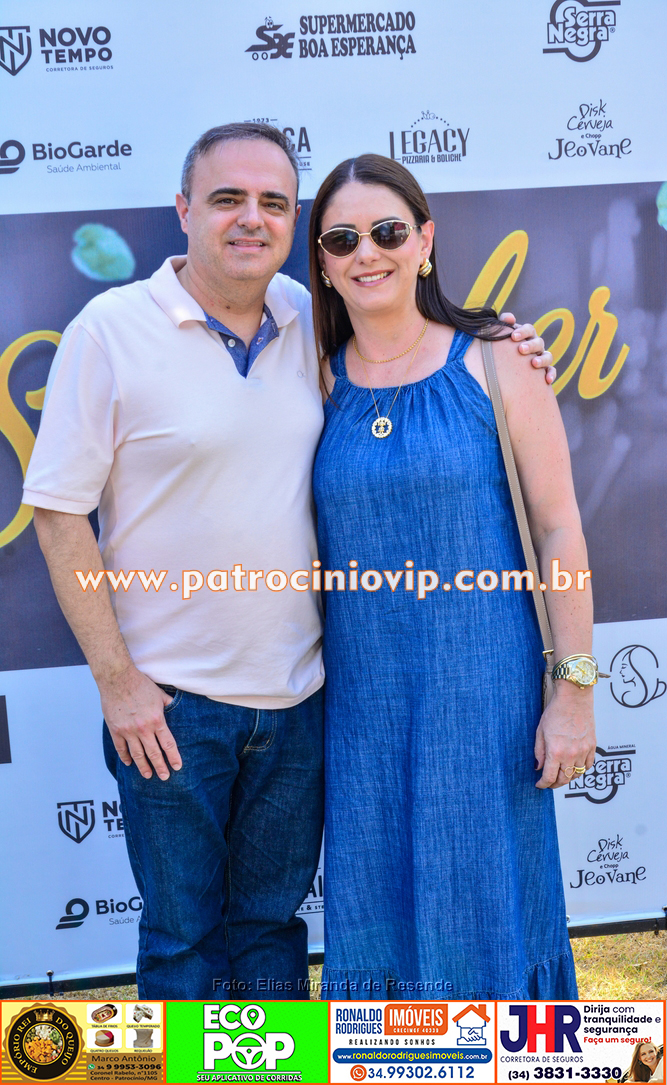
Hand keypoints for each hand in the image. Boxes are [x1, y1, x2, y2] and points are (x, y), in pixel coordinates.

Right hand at [100, 665, 181, 780]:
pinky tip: (129, 763)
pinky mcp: (115, 730)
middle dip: (160, 766)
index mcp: (157, 720)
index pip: (168, 743)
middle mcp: (143, 728)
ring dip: (143, 766)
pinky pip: (121, 748)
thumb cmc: (139, 684)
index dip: (173, 757)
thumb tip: (178, 710)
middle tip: (164, 777)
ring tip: (148, 775)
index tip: (176, 767)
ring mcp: (128, 730)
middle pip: (154, 753)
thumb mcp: (160, 694)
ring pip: (137, 754)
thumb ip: (169, 705)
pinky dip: (125, 757)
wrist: (118, 678)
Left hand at [500, 312, 555, 384]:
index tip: (513, 336)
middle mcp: (536, 345)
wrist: (505, 367)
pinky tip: (547, 380)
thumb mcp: (501, 335)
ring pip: (547, 356)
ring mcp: (541, 357)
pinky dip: (551, 374)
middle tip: (521, 349)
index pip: (529, 329)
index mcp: (527, 335)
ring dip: (542, 359)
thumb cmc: (503, 347)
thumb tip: (509, 318)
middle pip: (538, 342)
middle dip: (530, 345)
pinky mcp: (544, 370)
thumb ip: (503, 324)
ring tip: (534, 363)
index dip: (522, 331)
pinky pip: (551, 371)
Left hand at [534, 684, 595, 788]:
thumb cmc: (556, 711)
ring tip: (560, 774)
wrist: (574, 698)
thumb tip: (538, 767)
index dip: (543, 784)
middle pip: (564, 779)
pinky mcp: (592, 746)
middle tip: (549, 783)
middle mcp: (571, 754)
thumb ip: (539, 752)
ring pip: (577, 774)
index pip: (549, 777)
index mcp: (556, 751)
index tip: (539, 785)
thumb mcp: (540, 731)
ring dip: (568, 777)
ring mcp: (584, 751)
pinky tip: (574, 766)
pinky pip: (588, 765)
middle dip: (555, 784)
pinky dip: (581, 769)